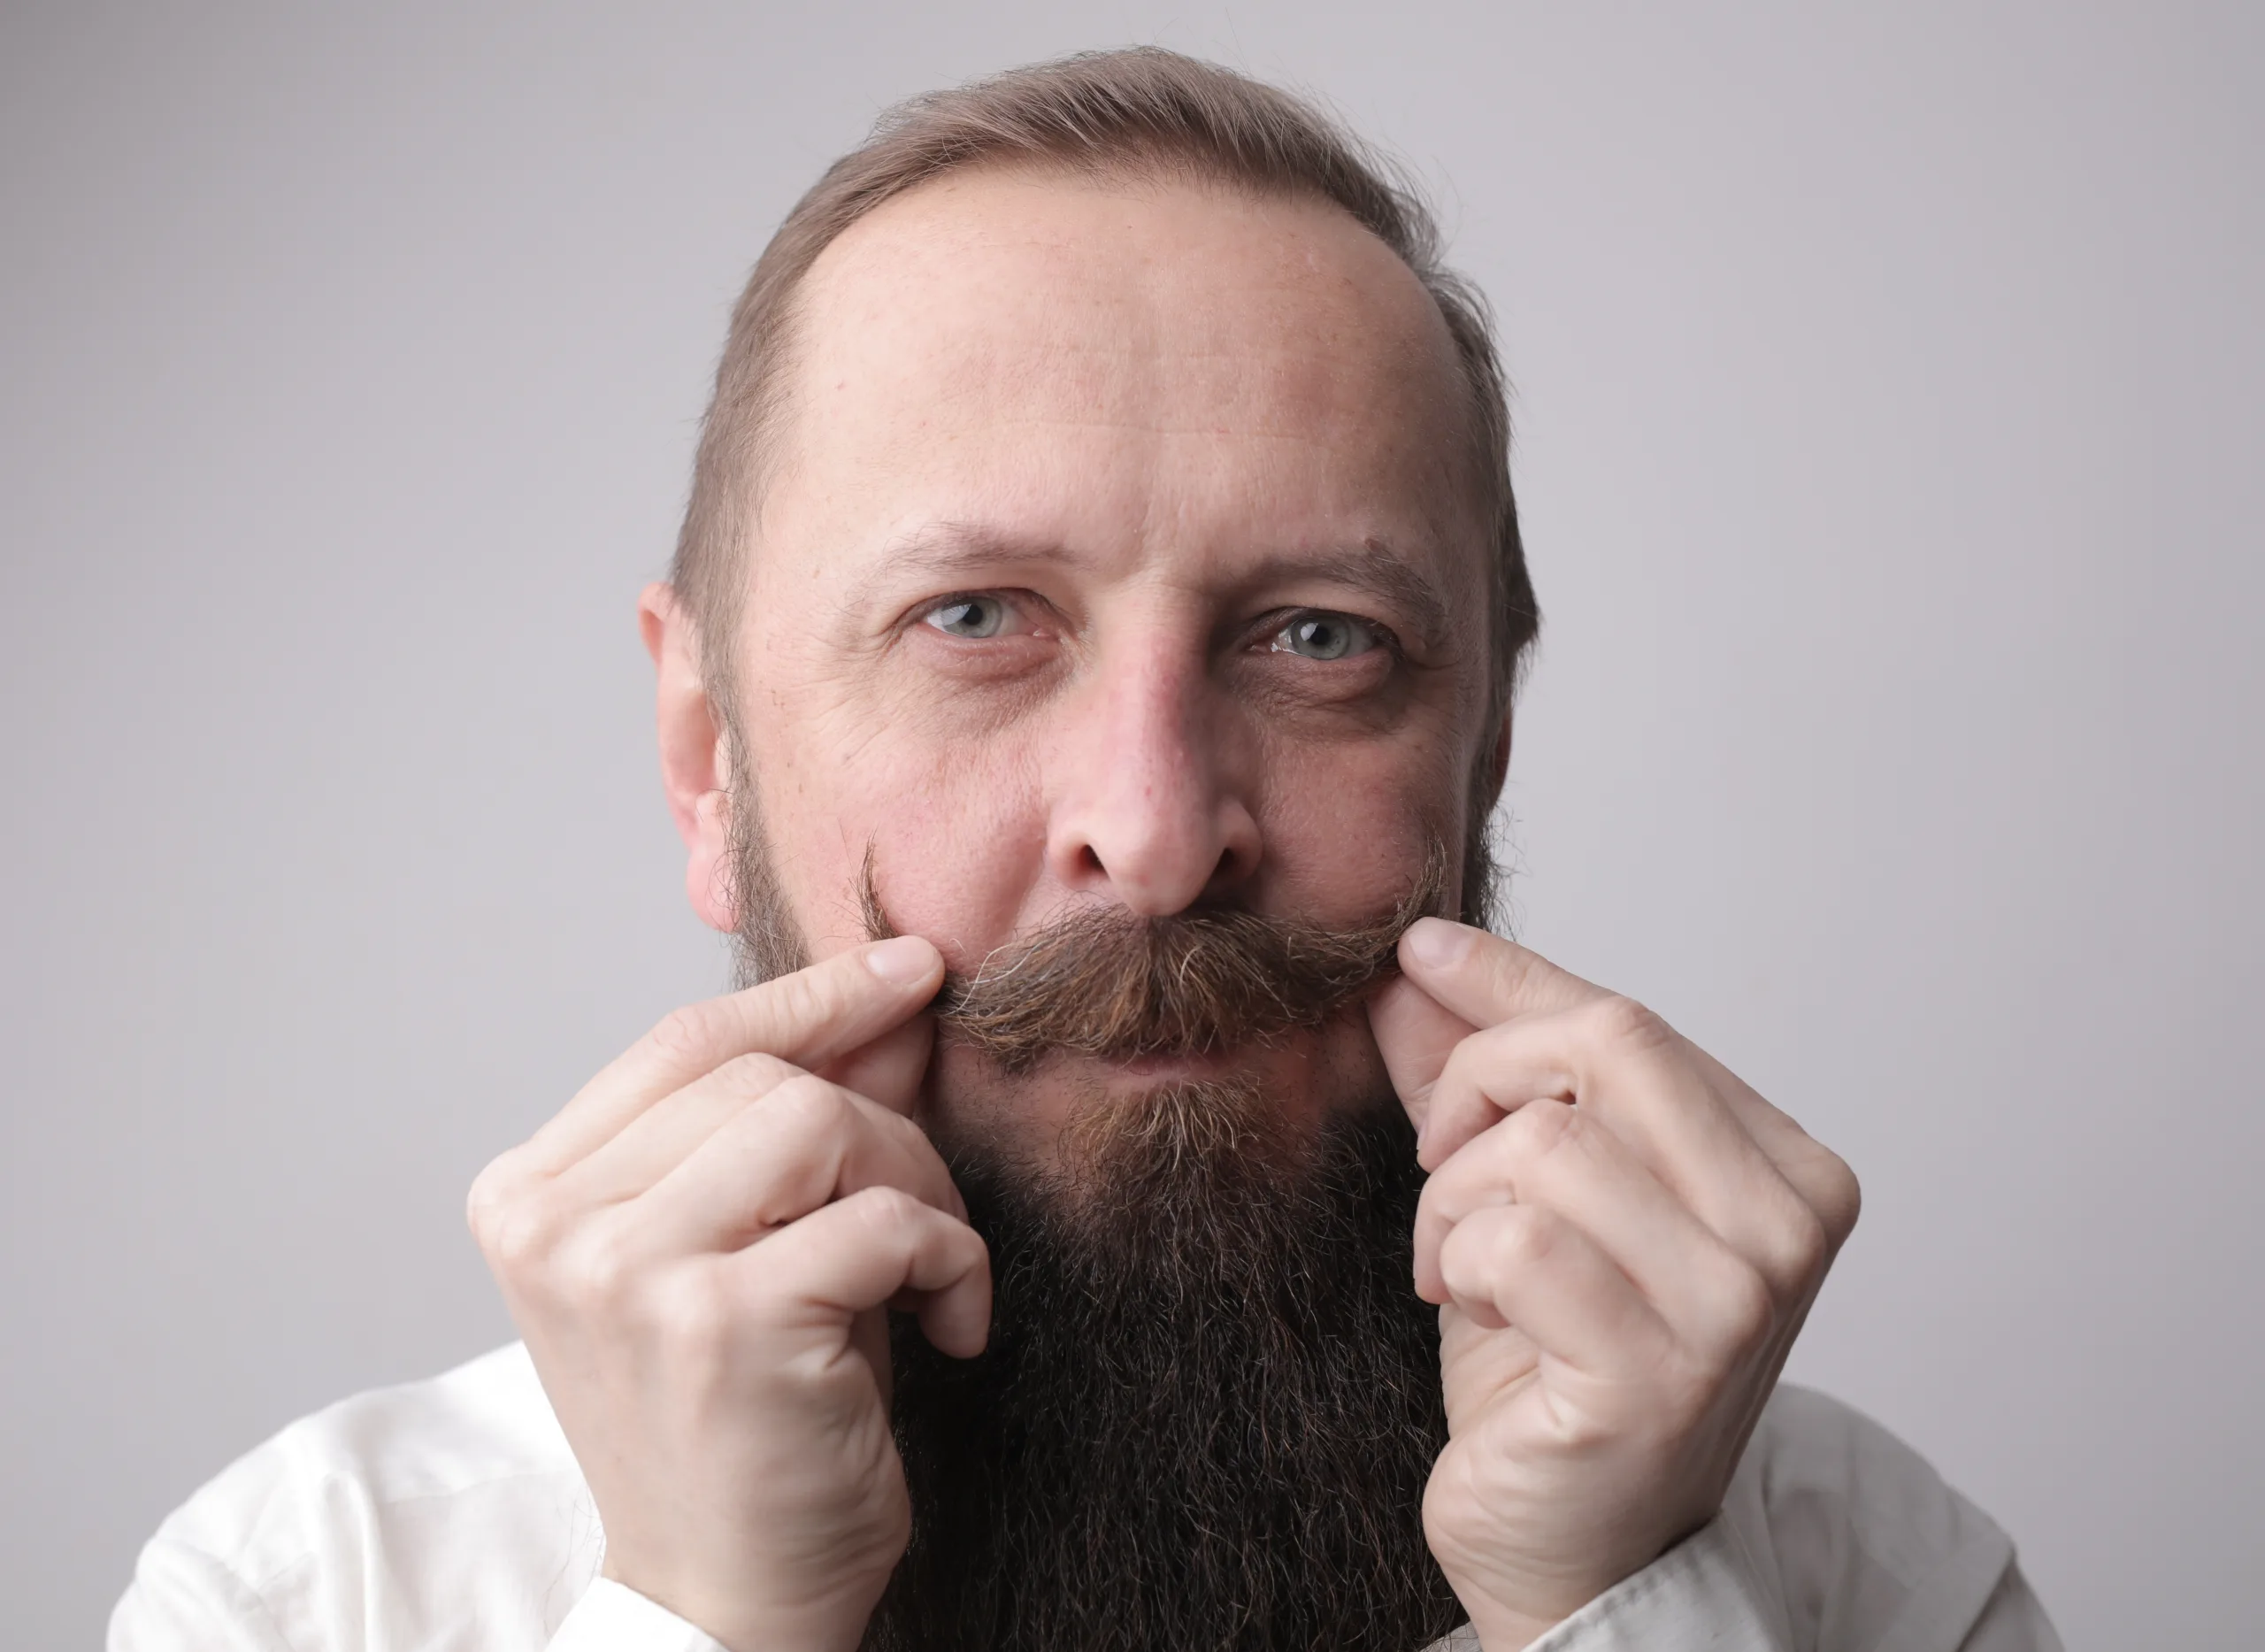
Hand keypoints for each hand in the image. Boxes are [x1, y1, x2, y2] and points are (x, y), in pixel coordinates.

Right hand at [466, 938, 988, 1651]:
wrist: (723, 1605)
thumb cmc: (738, 1426)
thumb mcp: (749, 1248)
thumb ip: (802, 1119)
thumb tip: (895, 996)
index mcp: (530, 1197)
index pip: (684, 1041)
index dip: (808, 996)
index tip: (905, 974)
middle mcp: (557, 1227)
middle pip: (763, 1076)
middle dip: (880, 1127)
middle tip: (923, 1222)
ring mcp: (629, 1273)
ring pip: (821, 1122)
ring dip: (915, 1185)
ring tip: (929, 1271)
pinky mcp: (723, 1323)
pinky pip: (887, 1219)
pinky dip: (951, 1260)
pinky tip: (950, 1326)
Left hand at [1368, 920, 1860, 1650]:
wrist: (1573, 1550)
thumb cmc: (1554, 1369)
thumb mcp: (1515, 1196)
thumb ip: (1484, 1082)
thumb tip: (1417, 967)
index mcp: (1786, 1168)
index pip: (1629, 1021)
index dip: (1509, 981)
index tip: (1420, 948)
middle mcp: (1788, 1226)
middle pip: (1605, 1047)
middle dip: (1480, 1082)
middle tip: (1437, 1159)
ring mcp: (1738, 1302)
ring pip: (1545, 1145)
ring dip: (1455, 1198)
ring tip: (1457, 1265)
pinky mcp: (1662, 1372)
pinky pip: (1514, 1241)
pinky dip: (1459, 1265)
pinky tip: (1475, 1312)